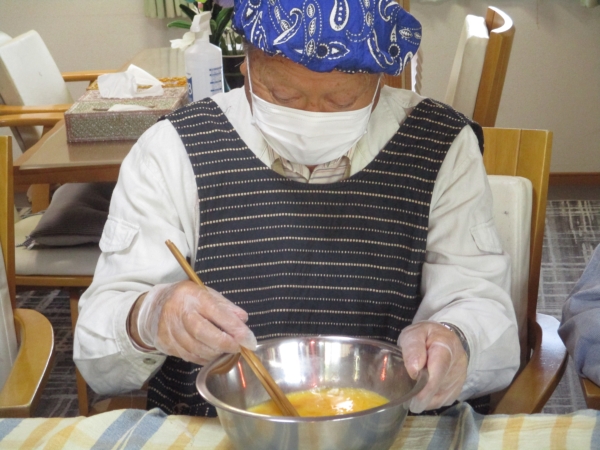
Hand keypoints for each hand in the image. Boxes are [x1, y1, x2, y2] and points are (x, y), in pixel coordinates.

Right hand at [132, 281, 256, 364]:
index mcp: (193, 296)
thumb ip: (226, 306)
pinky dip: (203, 358)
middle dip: (224, 343)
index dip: (234, 328)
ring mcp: (170, 329)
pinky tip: (210, 354)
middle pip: (203, 333)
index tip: (249, 339)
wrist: (154, 306)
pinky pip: (188, 356)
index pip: (216, 312)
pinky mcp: (165, 343)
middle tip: (238, 348)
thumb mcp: (207, 294)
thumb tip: (243, 320)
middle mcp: (179, 312)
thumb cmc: (187, 299)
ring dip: (215, 353)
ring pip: (196, 348)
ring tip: (225, 351)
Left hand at [398, 321, 467, 413]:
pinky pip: (443, 400)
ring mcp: (460, 378)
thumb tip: (414, 370)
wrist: (444, 339)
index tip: (414, 399)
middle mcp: (457, 364)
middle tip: (407, 399)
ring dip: (425, 399)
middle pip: (439, 387)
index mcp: (446, 346)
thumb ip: (413, 347)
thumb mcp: (414, 333)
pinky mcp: (458, 388)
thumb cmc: (425, 336)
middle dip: (421, 396)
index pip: (439, 369)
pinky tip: (423, 392)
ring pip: (440, 397)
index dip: (427, 387)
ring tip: (413, 391)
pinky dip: (430, 400)